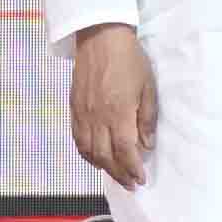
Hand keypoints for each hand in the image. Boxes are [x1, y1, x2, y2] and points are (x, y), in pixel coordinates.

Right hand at [69, 24, 158, 186]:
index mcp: (118, 112)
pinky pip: (77, 139)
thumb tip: (146, 145)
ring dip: (103, 168)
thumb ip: (146, 118)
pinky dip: (87, 154)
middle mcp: (97, 117)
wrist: (100, 38)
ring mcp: (82, 114)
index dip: (132, 168)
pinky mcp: (74, 109)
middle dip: (119, 174)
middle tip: (131, 184)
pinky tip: (96, 158)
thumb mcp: (148, 87)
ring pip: (89, 151)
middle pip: (105, 156)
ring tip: (116, 175)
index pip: (124, 150)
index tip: (141, 179)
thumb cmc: (129, 59)